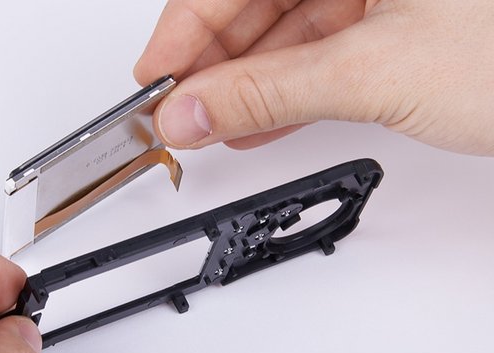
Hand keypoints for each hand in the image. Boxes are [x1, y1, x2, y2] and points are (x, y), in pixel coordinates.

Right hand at [135, 0, 493, 154]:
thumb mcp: (378, 71)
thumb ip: (272, 92)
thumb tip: (194, 110)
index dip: (185, 28)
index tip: (155, 79)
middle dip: (215, 61)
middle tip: (181, 111)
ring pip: (292, 26)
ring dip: (250, 81)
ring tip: (215, 125)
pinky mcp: (406, 18)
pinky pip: (328, 48)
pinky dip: (293, 87)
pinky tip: (261, 119)